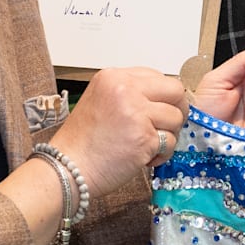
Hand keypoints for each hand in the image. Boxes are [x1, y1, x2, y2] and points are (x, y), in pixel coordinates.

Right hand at [49, 65, 188, 191]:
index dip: (165, 96)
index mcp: (113, 77)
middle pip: (175, 90)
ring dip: (168, 135)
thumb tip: (163, 99)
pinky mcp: (144, 137)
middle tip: (168, 126)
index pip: (158, 76)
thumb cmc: (82, 142)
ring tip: (149, 146)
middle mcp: (126, 89)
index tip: (160, 110)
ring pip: (176, 117)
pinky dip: (162, 153)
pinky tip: (145, 158)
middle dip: (177, 110)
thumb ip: (129, 94)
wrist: (67, 168)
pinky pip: (170, 141)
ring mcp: (136, 112)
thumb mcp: (100, 100)